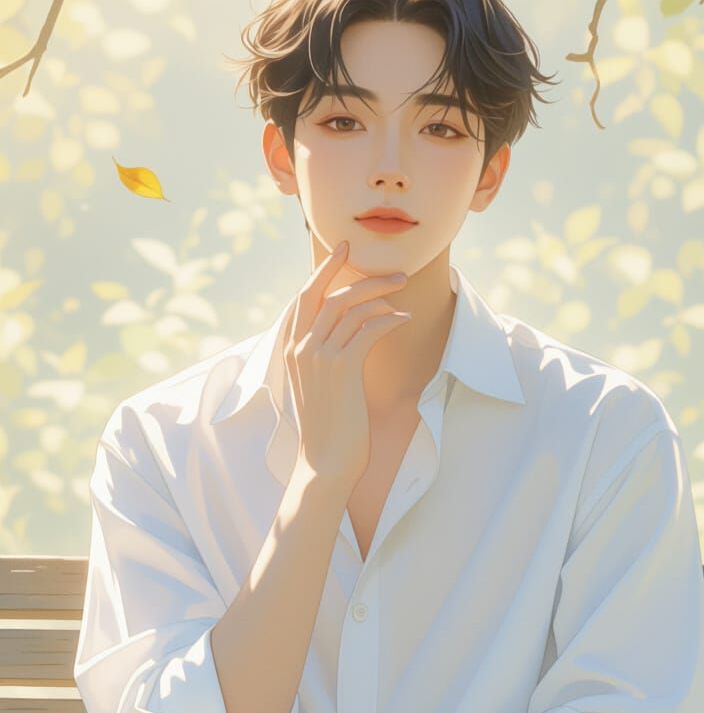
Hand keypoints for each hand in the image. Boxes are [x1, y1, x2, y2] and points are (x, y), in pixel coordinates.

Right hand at [285, 239, 411, 489]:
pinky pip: (368, 328)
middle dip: (353, 272)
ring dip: (380, 294)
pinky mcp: (341, 367)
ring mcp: (318, 356)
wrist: (325, 461)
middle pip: (326, 293)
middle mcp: (300, 348)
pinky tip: (404, 318)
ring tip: (403, 292)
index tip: (343, 251)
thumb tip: (351, 332)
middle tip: (383, 264)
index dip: (324, 271)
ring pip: (349, 307)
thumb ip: (325, 357)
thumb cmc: (328, 428)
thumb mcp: (319, 386)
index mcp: (290, 349)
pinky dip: (389, 318)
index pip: (304, 297)